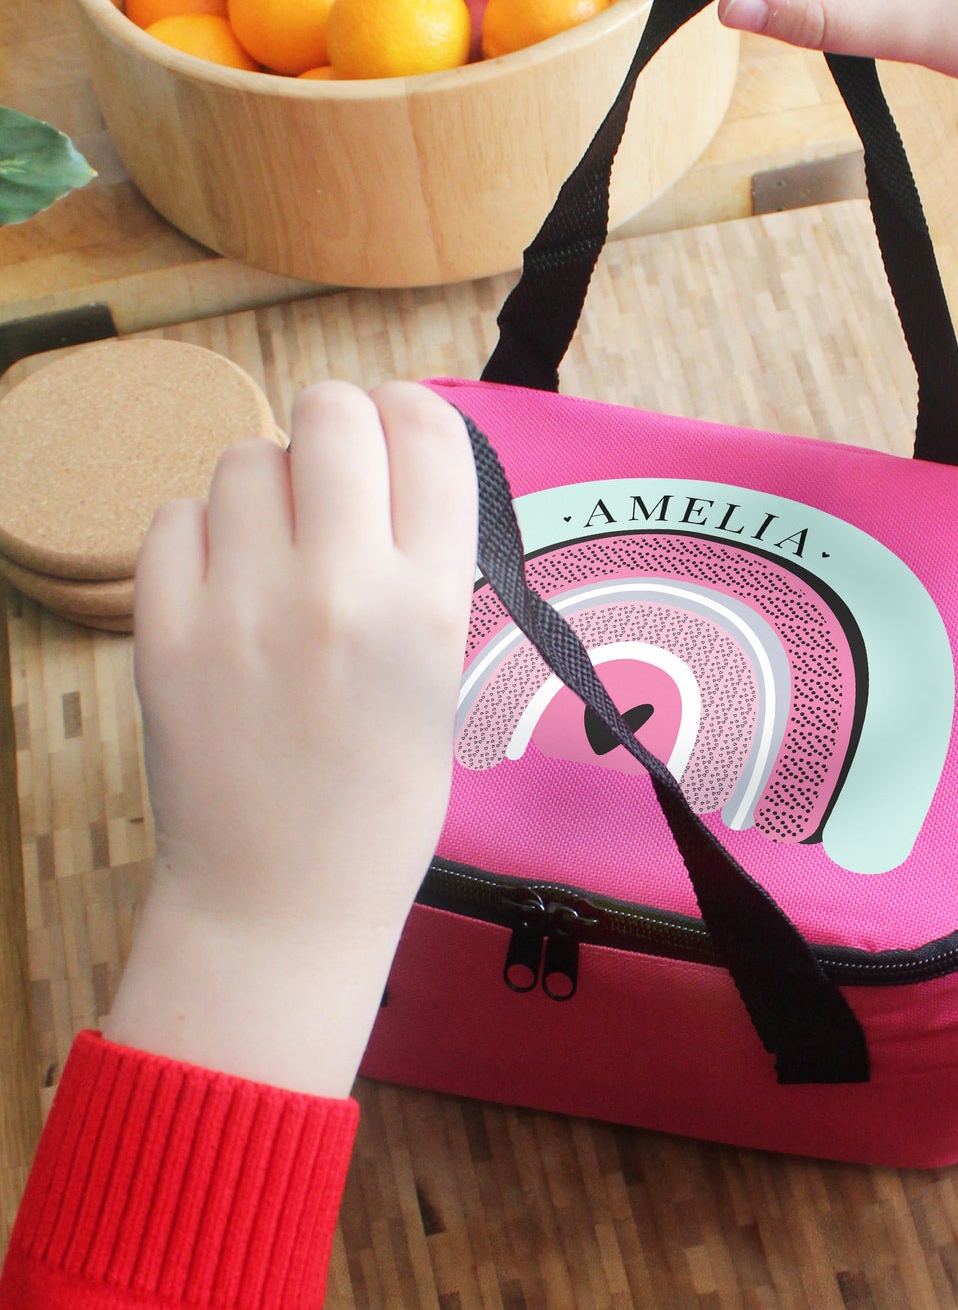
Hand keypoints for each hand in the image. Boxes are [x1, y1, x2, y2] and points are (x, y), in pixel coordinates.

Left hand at [106, 381, 477, 1096]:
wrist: (284, 898)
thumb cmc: (384, 796)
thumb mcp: (442, 675)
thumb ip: (423, 568)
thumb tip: (389, 469)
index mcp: (428, 603)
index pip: (427, 430)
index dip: (414, 415)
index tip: (402, 438)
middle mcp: (340, 585)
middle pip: (331, 411)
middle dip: (339, 427)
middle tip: (335, 480)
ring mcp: (243, 605)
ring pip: (247, 457)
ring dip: (267, 486)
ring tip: (275, 549)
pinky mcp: (163, 630)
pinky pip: (176, 517)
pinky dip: (202, 535)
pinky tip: (223, 584)